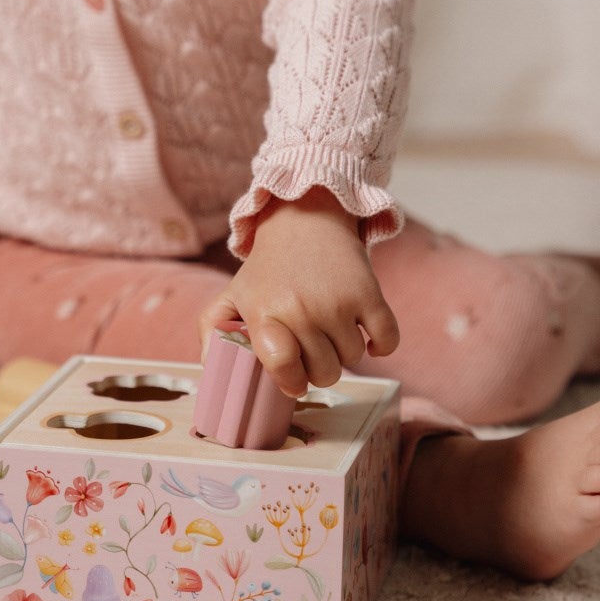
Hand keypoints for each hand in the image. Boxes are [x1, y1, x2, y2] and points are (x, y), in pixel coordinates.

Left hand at [198, 188, 399, 398]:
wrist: (305, 218)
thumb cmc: (269, 267)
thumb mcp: (233, 293)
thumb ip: (212, 330)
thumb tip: (212, 367)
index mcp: (265, 313)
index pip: (283, 366)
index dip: (291, 382)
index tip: (293, 380)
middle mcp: (301, 309)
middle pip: (324, 373)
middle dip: (319, 368)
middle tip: (312, 347)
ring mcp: (337, 302)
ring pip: (353, 359)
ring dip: (345, 352)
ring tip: (331, 329)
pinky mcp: (369, 293)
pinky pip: (387, 341)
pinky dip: (382, 346)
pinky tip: (366, 336)